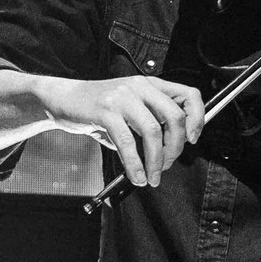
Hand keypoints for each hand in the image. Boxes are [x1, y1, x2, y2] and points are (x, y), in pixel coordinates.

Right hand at [51, 72, 205, 188]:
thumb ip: (150, 122)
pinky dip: (135, 164)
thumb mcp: (130, 109)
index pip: (189, 94)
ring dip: (155, 161)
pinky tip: (136, 176)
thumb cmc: (98, 107)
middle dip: (175, 148)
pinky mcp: (105, 110)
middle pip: (174, 117)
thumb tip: (170, 150)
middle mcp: (140, 86)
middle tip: (167, 165)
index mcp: (150, 84)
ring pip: (153, 131)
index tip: (192, 139)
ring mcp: (122, 96)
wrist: (63, 98)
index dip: (197, 119)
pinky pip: (127, 141)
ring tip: (152, 176)